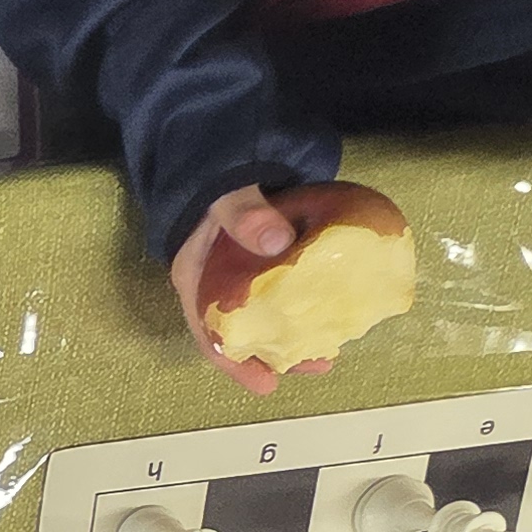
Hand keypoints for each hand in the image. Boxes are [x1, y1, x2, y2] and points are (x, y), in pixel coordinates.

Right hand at [169, 185, 326, 397]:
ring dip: (297, 335)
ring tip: (330, 351)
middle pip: (244, 334)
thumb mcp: (225, 197)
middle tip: (315, 366)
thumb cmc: (216, 179)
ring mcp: (245, 275)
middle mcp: (218, 286)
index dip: (236, 363)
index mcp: (196, 280)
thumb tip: (278, 241)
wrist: (226, 147)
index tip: (266, 384)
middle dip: (276, 356)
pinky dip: (308, 304)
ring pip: (268, 316)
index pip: (211, 333)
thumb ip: (245, 214)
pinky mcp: (269, 259)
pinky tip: (334, 311)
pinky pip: (286, 290)